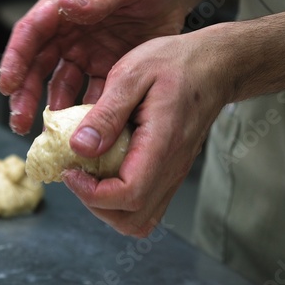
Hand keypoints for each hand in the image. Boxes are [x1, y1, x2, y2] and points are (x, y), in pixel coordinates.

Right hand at [0, 0, 202, 134]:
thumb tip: (66, 8)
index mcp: (65, 4)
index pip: (32, 32)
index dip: (16, 59)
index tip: (7, 85)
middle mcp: (68, 32)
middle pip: (38, 65)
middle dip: (25, 94)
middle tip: (19, 120)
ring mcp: (86, 53)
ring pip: (60, 85)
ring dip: (52, 108)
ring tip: (49, 132)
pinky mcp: (105, 69)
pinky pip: (91, 94)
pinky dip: (86, 112)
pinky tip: (84, 128)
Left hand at [62, 28, 228, 236]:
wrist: (213, 66)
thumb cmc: (174, 63)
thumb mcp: (132, 74)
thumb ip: (106, 113)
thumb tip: (79, 147)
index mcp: (162, 144)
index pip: (128, 195)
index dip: (91, 194)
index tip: (71, 171)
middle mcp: (171, 167)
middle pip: (133, 220)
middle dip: (96, 206)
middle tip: (78, 174)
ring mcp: (173, 173)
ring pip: (140, 219)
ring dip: (108, 207)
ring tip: (90, 176)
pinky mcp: (170, 172)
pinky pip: (146, 203)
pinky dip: (120, 199)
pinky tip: (106, 170)